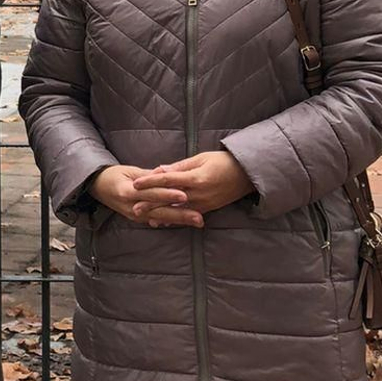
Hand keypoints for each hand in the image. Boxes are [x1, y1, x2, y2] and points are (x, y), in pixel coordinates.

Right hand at [90, 165, 201, 230]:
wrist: (96, 187)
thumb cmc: (113, 175)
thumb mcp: (129, 171)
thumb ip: (149, 175)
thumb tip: (166, 174)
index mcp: (127, 191)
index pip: (151, 193)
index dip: (168, 194)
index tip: (185, 195)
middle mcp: (131, 206)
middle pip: (159, 211)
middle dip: (180, 214)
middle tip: (199, 217)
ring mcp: (133, 215)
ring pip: (160, 218)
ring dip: (179, 220)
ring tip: (197, 221)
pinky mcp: (136, 218)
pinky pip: (155, 220)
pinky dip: (169, 221)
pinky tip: (184, 223)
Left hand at [130, 150, 252, 218]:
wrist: (247, 174)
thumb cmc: (223, 162)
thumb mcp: (201, 158)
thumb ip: (180, 166)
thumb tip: (160, 170)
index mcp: (196, 178)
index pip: (168, 180)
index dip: (151, 182)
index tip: (136, 184)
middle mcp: (199, 193)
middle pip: (170, 199)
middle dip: (152, 204)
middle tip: (134, 208)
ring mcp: (204, 203)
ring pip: (178, 210)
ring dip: (162, 214)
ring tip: (146, 218)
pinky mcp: (208, 208)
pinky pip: (189, 214)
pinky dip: (176, 218)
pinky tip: (165, 222)